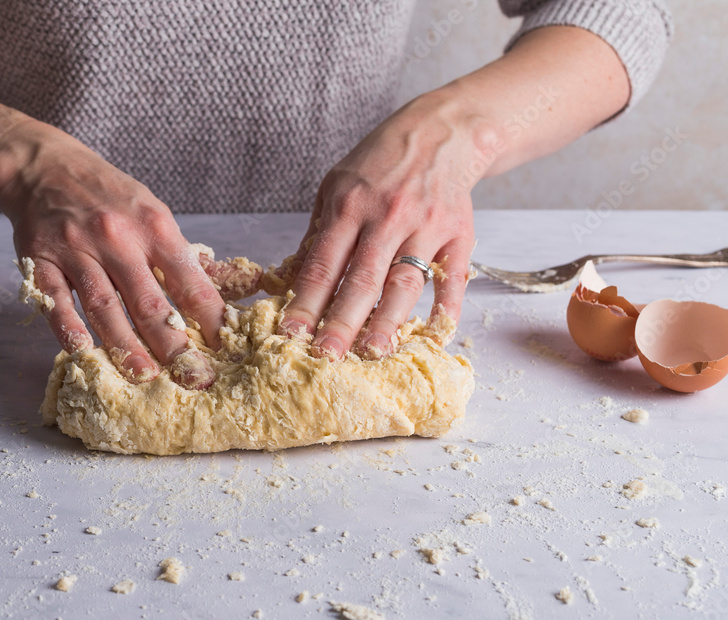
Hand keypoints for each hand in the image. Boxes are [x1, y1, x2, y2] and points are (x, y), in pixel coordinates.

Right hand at [0, 120, 227, 388]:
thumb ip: (177, 254)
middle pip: (149, 301)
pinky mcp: (40, 259)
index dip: (210, 317)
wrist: (44, 167)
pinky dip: (69, 328)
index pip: (188, 280)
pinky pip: (56, 300)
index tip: (226, 348)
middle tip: (193, 377)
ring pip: (104, 306)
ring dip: (125, 346)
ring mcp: (76, 249)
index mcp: (154, 226)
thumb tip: (217, 292)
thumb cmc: (107, 196)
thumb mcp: (151, 211)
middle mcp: (117, 238)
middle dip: (174, 345)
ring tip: (145, 377)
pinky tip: (84, 353)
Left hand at [270, 93, 494, 359]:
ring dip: (388, 321)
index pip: (324, 263)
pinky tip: (433, 335)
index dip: (307, 300)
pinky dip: (446, 308)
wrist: (443, 132)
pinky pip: (452, 277)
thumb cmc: (381, 162)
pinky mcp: (459, 233)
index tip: (292, 332)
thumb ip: (318, 232)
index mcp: (349, 205)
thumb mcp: (336, 185)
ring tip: (373, 352)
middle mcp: (387, 217)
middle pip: (361, 279)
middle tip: (326, 356)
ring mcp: (426, 226)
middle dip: (341, 321)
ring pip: (404, 282)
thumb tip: (294, 278)